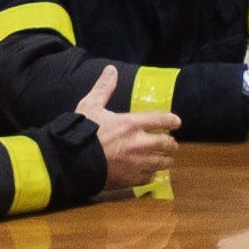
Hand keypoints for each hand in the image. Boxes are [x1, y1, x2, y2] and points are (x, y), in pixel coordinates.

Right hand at [76, 66, 178, 191]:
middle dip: (171, 144)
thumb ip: (104, 89)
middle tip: (171, 144)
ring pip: (162, 162)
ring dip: (165, 159)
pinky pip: (149, 177)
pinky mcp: (131, 179)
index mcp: (131, 124)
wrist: (72, 162)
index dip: (172, 121)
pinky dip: (151, 173)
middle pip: (166, 144)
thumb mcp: (90, 106)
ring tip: (164, 159)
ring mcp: (137, 163)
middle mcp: (139, 144)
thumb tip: (111, 70)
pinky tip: (149, 172)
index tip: (176, 122)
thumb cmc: (81, 132)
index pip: (161, 120)